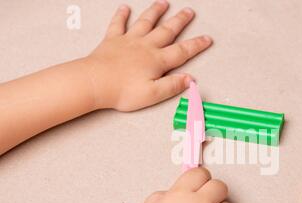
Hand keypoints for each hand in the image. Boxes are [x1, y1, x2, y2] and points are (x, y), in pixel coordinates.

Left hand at [83, 1, 212, 110]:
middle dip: (180, 21)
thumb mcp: (153, 95)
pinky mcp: (112, 40)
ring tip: (163, 3)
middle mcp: (145, 47)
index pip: (182, 51)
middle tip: (189, 12)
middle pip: (167, 30)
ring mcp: (128, 41)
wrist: (94, 83)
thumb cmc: (122, 91)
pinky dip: (121, 15)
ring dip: (155, 12)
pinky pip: (118, 24)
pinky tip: (125, 8)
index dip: (196, 45)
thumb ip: (173, 86)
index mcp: (157, 61)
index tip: (207, 39)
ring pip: (145, 22)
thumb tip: (190, 79)